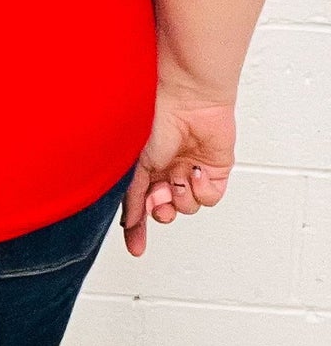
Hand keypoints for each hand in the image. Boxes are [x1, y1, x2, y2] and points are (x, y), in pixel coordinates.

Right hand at [121, 85, 234, 256]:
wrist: (189, 98)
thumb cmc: (155, 119)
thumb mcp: (135, 163)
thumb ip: (131, 196)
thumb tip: (129, 223)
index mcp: (145, 167)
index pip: (140, 205)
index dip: (137, 228)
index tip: (136, 247)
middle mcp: (168, 170)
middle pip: (166, 209)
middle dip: (162, 209)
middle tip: (159, 196)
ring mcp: (191, 171)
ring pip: (188, 206)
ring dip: (181, 197)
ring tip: (177, 177)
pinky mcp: (215, 170)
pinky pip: (209, 197)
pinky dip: (202, 189)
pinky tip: (195, 171)